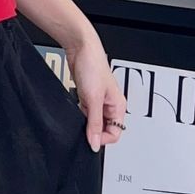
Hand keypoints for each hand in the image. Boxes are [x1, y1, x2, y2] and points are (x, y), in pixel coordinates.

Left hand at [66, 36, 126, 152]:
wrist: (80, 50)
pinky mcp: (87, 98)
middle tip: (83, 128)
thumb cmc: (92, 66)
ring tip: (79, 114)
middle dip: (93, 132)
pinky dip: (80, 116)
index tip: (90, 139)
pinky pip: (85, 114)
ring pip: (93, 123)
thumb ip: (94, 123)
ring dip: (86, 123)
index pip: (115, 134)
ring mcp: (98, 102)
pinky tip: (76, 110)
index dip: (102, 139)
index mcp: (118, 106)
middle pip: (104, 130)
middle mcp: (110, 106)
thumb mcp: (93, 99)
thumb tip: (95, 143)